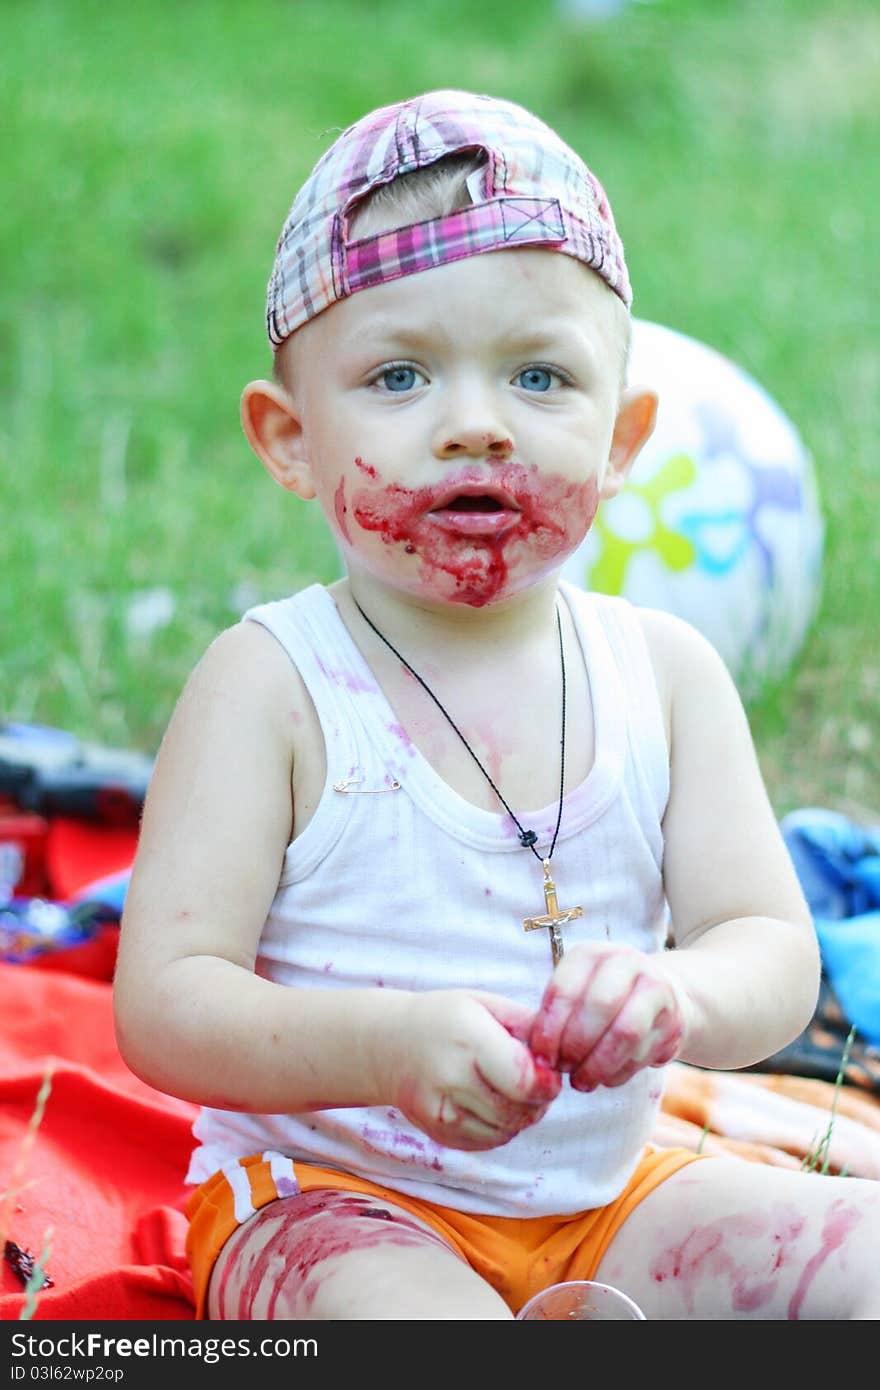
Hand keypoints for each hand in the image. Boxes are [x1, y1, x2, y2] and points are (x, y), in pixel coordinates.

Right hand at [386, 990, 560, 1150]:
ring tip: (512, 1091)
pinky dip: (501, 1128)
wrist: (388, 1044)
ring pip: (506, 1130)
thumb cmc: (446, 1018)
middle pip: (519, 1111)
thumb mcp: (486, 1004)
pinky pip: (488, 1142)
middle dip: (538, 1101)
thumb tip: (565, 1052)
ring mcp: (441, 1110)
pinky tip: (492, 1104)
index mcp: (468, 1038)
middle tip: (535, 1083)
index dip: (547, 1083)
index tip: (549, 1073)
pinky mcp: (438, 1132)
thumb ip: (528, 1025)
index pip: (524, 1081)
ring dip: (521, 1116)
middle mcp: (451, 1077)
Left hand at [529, 944, 688, 1090]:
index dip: (549, 1029)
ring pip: (624, 1033)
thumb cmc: (604, 999)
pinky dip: (618, 1074)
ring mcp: (655, 988)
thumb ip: (556, 1017)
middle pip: (598, 1007)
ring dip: (598, 1065)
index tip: (542, 1058)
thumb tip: (538, 1059)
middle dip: (576, 1046)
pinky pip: (642, 1053)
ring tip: (581, 1082)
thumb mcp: (577, 993)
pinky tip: (604, 1079)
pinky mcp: (674, 1020)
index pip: (564, 990)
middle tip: (564, 1070)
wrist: (663, 996)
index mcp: (592, 953)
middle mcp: (626, 962)